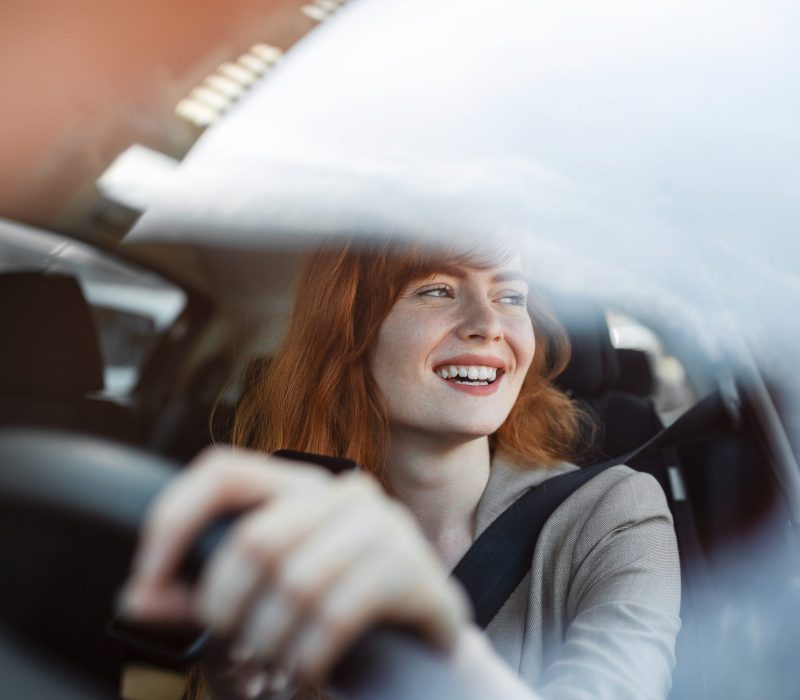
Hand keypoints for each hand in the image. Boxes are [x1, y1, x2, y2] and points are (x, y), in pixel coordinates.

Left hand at [121, 447, 468, 687]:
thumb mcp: (262, 594)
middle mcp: (343, 493)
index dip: (174, 519)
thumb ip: (203, 591)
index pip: (223, 471)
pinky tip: (308, 668)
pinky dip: (308, 655)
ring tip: (271, 662)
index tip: (147, 580)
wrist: (421, 638)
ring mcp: (383, 526)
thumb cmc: (335, 606)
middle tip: (227, 643)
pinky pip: (337, 615)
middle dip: (224, 607)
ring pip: (294, 582)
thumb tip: (137, 598)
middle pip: (254, 541)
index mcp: (299, 486)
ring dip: (268, 641)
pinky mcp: (411, 570)